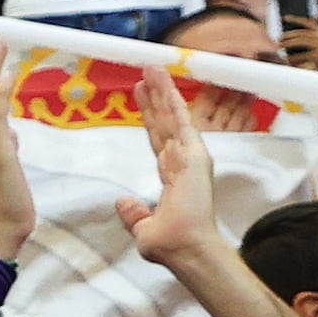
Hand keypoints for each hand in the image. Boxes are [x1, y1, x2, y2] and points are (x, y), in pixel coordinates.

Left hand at [115, 66, 219, 274]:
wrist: (186, 248)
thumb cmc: (170, 243)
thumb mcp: (144, 228)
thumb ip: (135, 214)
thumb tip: (122, 202)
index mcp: (171, 177)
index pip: (158, 140)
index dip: (150, 118)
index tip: (140, 96)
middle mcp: (182, 163)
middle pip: (165, 123)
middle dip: (155, 97)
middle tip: (145, 73)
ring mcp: (190, 157)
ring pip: (172, 116)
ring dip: (162, 91)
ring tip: (152, 68)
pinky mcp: (195, 155)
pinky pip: (182, 121)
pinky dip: (174, 101)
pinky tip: (166, 84)